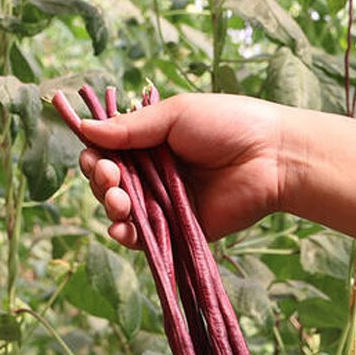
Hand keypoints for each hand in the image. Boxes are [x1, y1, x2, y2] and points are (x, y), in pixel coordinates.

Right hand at [78, 93, 288, 247]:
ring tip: (118, 200)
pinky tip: (121, 228)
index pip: (108, 154)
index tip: (95, 157)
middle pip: (110, 185)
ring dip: (111, 207)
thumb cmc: (228, 125)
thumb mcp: (174, 116)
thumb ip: (131, 128)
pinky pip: (146, 238)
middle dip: (102, 182)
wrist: (271, 157)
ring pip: (123, 212)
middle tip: (111, 177)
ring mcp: (166, 204)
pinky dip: (128, 236)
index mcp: (151, 144)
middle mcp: (154, 175)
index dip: (95, 158)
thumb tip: (85, 129)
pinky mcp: (180, 230)